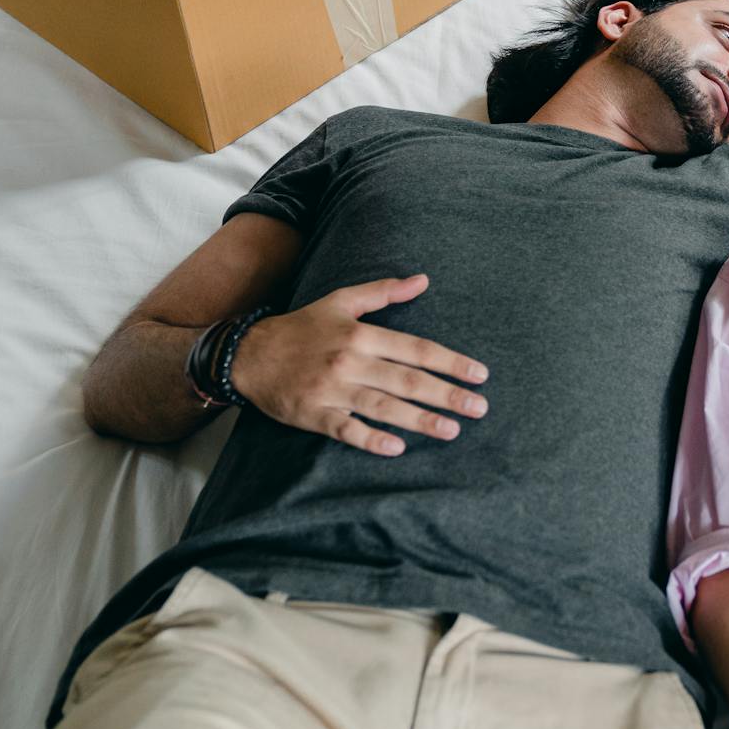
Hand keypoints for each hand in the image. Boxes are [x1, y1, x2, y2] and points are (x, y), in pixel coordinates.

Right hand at [230, 274, 489, 455]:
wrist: (249, 354)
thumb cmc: (301, 327)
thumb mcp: (341, 301)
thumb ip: (383, 292)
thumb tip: (423, 280)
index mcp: (360, 334)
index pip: (416, 349)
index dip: (451, 362)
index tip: (480, 375)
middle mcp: (349, 360)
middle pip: (407, 380)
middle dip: (446, 395)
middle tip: (479, 408)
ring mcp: (331, 389)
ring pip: (383, 406)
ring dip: (419, 419)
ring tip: (451, 430)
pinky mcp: (313, 414)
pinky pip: (345, 429)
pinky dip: (370, 439)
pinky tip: (396, 448)